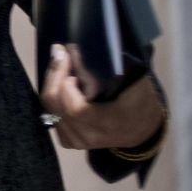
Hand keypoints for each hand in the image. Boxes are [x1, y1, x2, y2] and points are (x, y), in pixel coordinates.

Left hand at [39, 44, 162, 150]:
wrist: (141, 130)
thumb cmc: (140, 102)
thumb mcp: (136, 83)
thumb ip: (110, 68)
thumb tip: (77, 49)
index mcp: (110, 123)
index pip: (76, 108)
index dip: (66, 82)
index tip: (70, 58)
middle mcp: (90, 136)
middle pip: (56, 104)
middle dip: (55, 74)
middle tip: (61, 52)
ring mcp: (77, 141)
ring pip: (49, 107)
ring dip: (53, 82)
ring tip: (62, 63)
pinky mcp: (68, 141)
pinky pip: (50, 114)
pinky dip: (53, 95)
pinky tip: (62, 83)